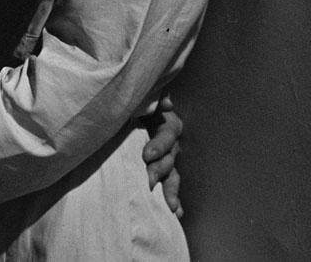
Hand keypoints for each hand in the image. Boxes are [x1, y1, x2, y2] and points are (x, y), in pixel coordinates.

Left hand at [143, 94, 184, 218]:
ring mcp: (168, 158)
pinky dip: (173, 198)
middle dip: (160, 170)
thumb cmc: (137, 103)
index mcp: (167, 122)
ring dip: (171, 190)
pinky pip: (169, 185)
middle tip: (149, 180)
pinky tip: (177, 213)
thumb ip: (153, 99)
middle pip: (169, 158)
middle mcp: (171, 142)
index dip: (159, 146)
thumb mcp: (143, 98)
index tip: (147, 156)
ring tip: (172, 208)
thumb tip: (167, 102)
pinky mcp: (162, 170)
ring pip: (172, 175)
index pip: (167, 135)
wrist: (133, 110)